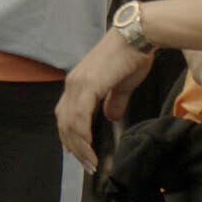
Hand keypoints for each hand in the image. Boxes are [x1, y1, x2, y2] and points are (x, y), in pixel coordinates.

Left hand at [55, 28, 154, 174]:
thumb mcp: (121, 85)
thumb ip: (113, 102)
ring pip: (70, 122)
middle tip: (86, 166)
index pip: (66, 115)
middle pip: (64, 122)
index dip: (69, 136)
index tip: (77, 154)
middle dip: (74, 147)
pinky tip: (89, 148)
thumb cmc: (132, 56)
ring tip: (89, 163)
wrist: (137, 36)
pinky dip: (82, 135)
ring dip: (78, 146)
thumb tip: (110, 117)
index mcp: (78, 83)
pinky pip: (80, 116)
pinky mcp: (88, 84)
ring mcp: (78, 83)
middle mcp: (73, 84)